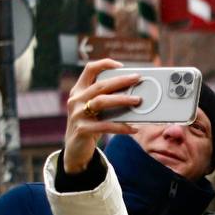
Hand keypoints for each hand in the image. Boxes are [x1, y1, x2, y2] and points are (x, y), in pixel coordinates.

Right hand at [63, 59, 141, 173]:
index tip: (121, 65)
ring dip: (122, 99)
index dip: (104, 64)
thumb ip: (108, 100)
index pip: (89, 70)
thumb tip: (135, 94)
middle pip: (100, 85)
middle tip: (137, 79)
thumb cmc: (91, 125)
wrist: (76, 149)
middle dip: (120, 80)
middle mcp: (75, 99)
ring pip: (101, 101)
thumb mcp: (96, 110)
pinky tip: (133, 128)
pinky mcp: (82, 129)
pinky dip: (121, 127)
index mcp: (79, 91)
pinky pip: (105, 126)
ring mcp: (77, 114)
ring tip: (138, 100)